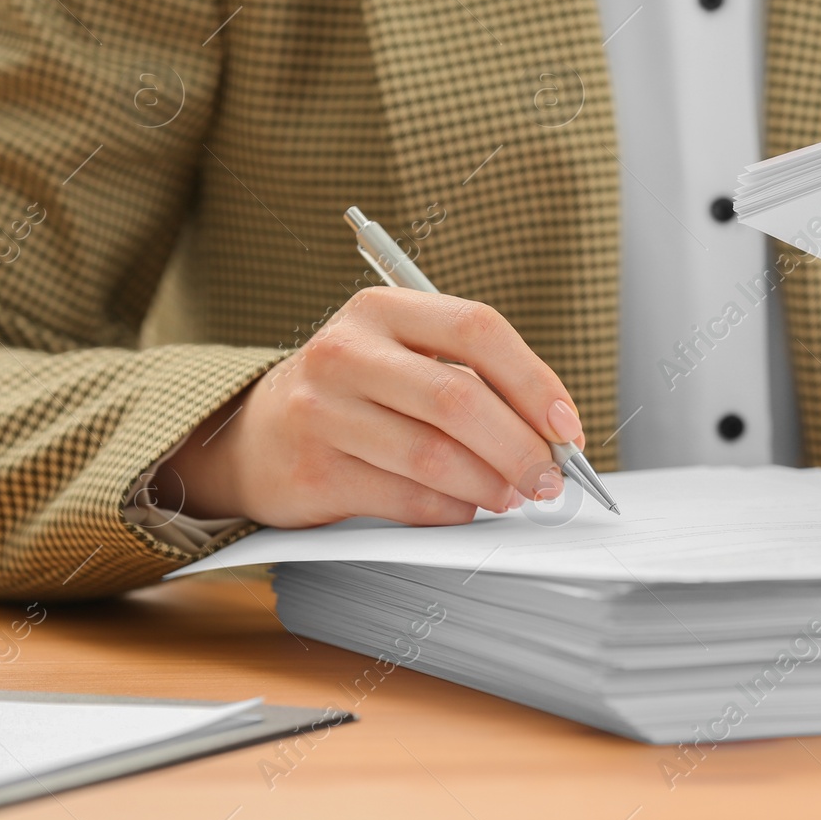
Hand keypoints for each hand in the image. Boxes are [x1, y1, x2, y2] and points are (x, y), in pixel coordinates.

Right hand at [160, 286, 586, 526]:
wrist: (254, 435)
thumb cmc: (355, 394)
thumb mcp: (402, 358)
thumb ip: (472, 379)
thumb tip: (552, 433)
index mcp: (383, 309)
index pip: (477, 329)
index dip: (533, 380)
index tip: (566, 425)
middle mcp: (348, 352)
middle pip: (459, 398)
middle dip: (520, 446)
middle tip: (549, 478)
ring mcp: (322, 411)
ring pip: (434, 456)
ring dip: (491, 485)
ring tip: (513, 495)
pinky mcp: (312, 471)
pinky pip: (405, 499)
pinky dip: (450, 510)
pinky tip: (464, 507)